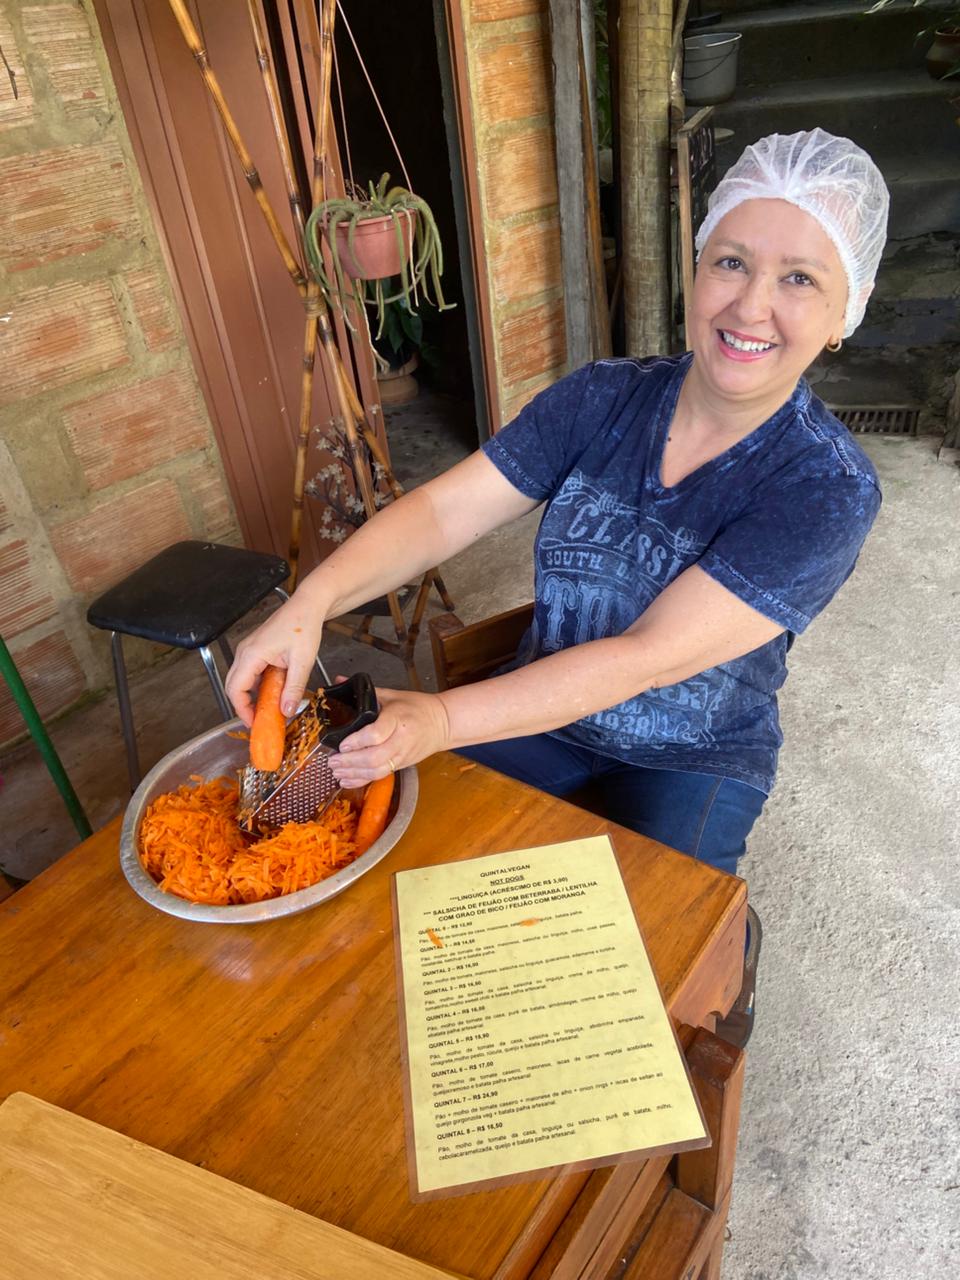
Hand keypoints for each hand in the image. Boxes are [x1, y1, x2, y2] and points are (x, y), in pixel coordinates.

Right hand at [225, 593, 323, 726]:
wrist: (307, 606)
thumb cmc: (304, 626)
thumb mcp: (302, 661)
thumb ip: (293, 688)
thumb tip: (286, 711)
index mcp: (252, 654)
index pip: (235, 689)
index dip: (242, 710)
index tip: (254, 723)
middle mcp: (245, 652)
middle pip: (233, 686)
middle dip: (245, 707)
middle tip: (260, 722)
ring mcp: (249, 650)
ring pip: (241, 680)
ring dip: (252, 697)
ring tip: (268, 711)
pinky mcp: (256, 650)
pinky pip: (250, 673)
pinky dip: (257, 687)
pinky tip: (273, 694)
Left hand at [328, 687, 450, 786]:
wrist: (442, 723)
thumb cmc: (417, 707)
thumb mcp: (392, 694)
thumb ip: (366, 692)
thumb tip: (340, 680)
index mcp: (398, 719)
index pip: (376, 734)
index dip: (356, 741)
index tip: (342, 744)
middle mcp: (401, 740)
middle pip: (374, 757)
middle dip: (350, 762)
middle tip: (333, 760)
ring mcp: (402, 755)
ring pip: (376, 771)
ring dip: (353, 774)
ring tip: (336, 771)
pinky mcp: (401, 765)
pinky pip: (380, 776)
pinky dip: (361, 781)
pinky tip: (347, 780)